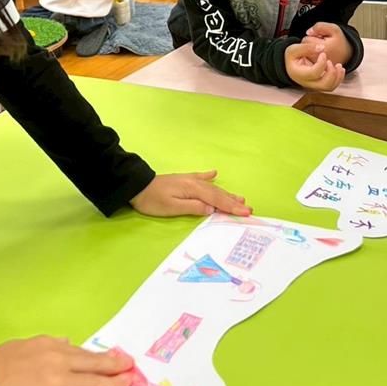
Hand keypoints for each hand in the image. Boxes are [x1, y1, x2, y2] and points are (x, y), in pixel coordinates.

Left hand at [130, 171, 251, 216]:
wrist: (137, 186)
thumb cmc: (152, 200)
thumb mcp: (171, 207)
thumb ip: (193, 208)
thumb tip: (211, 209)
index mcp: (193, 189)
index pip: (217, 200)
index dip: (232, 207)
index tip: (246, 213)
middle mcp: (194, 183)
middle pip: (218, 194)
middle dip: (234, 202)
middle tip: (249, 209)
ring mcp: (189, 180)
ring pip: (212, 187)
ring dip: (226, 193)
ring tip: (240, 198)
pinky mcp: (183, 180)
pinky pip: (200, 177)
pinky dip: (209, 176)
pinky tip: (215, 173)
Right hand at [285, 43, 344, 91]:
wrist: (290, 64)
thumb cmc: (292, 57)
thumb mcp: (294, 49)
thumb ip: (307, 47)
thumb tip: (322, 48)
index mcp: (299, 74)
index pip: (314, 73)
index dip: (321, 63)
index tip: (323, 53)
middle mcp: (307, 83)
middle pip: (324, 85)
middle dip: (332, 73)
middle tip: (331, 62)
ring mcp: (314, 85)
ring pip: (330, 87)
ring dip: (338, 77)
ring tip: (339, 66)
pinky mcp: (319, 84)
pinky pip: (332, 86)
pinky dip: (338, 78)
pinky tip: (338, 68)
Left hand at [302, 22, 352, 65]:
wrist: (347, 54)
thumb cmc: (339, 41)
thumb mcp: (333, 28)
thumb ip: (320, 26)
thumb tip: (308, 32)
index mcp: (324, 48)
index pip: (306, 40)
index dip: (312, 36)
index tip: (321, 38)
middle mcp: (320, 59)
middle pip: (304, 48)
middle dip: (309, 44)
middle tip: (320, 44)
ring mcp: (318, 67)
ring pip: (304, 55)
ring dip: (309, 51)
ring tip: (320, 49)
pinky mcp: (318, 71)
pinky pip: (306, 61)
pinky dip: (310, 57)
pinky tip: (318, 55)